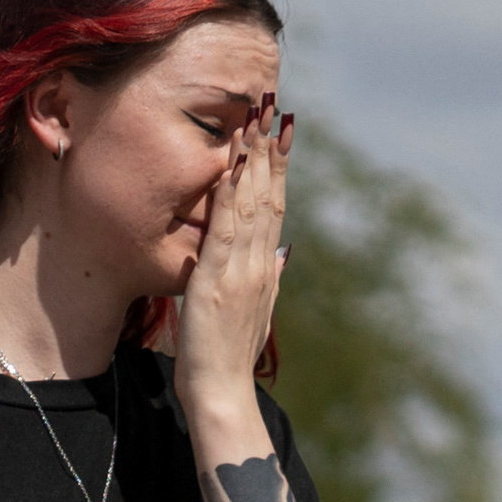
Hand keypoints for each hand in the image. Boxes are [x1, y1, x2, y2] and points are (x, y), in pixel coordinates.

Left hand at [176, 94, 292, 419]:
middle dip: (271, 151)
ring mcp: (241, 270)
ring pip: (252, 204)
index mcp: (265, 269)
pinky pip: (227, 228)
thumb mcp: (253, 312)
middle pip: (269, 196)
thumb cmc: (228, 358)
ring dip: (254, 160)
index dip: (279, 168)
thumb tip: (284, 253)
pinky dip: (232, 194)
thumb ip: (268, 280)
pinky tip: (233, 166)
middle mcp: (260, 264)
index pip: (275, 207)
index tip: (282, 133)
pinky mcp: (217, 280)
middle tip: (273, 108)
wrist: (222, 393)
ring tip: (255, 121)